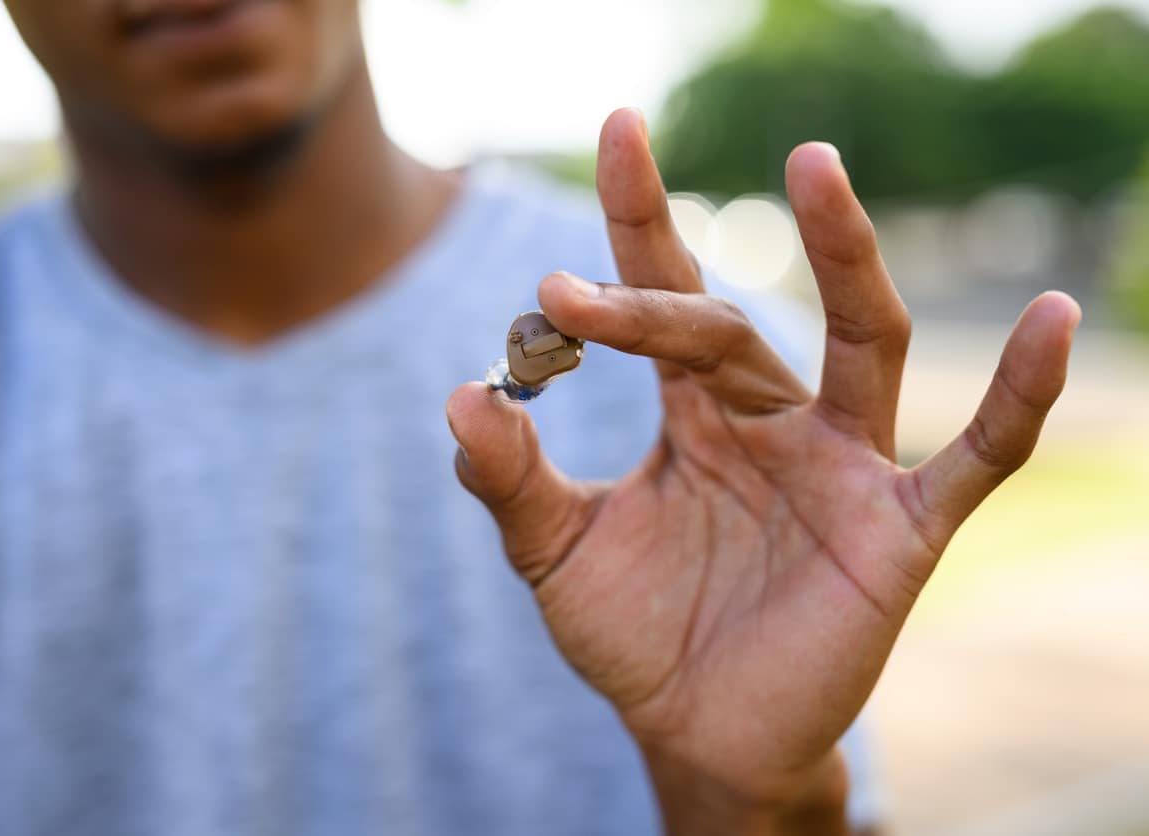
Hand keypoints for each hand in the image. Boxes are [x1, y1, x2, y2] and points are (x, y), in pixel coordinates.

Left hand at [446, 109, 1078, 833]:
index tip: (618, 130)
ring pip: (860, 342)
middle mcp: (773, 419)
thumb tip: (462, 394)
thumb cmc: (636, 632)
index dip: (637, 216)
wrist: (696, 736)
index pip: (665, 294)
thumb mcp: (556, 551)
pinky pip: (977, 457)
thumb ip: (509, 479)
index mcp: (696, 412)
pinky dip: (1020, 396)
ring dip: (843, 256)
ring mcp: (841, 467)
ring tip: (813, 169)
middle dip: (654, 293)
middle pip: (724, 324)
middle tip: (586, 253)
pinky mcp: (899, 531)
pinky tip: (1055, 320)